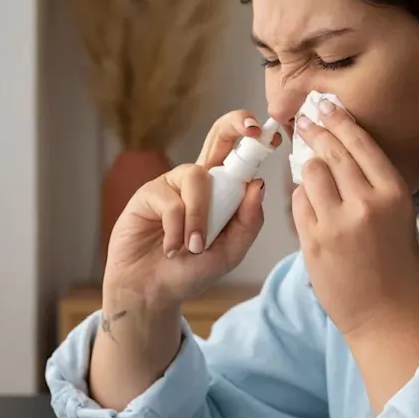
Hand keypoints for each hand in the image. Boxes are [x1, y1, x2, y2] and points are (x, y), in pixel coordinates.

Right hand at [104, 110, 280, 308]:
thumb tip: (258, 184)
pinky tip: (171, 248)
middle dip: (234, 124)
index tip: (271, 133)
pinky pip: (171, 202)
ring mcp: (172, 184)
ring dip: (199, 218)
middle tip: (250, 128)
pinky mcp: (148, 194)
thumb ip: (247, 222)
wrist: (154, 292)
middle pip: (217, 136)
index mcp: (221, 190)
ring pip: (197, 179)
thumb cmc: (190, 271)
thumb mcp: (230, 252)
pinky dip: (176, 230)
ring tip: (194, 247)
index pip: (238, 154)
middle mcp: (197, 180)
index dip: (252, 138)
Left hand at [291, 101, 418, 338]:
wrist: (387, 318)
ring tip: (308, 165)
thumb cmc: (399, 270)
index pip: (360, 144)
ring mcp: (336, 222)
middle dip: (315, 132)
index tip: (325, 107)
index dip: (340, 121)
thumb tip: (344, 155)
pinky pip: (298, 203)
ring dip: (307, 167)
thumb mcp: (400, 219)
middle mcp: (365, 203)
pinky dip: (300, 197)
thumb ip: (374, 187)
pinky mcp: (312, 241)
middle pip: (331, 152)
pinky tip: (306, 199)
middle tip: (305, 121)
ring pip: (309, 174)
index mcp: (394, 194)